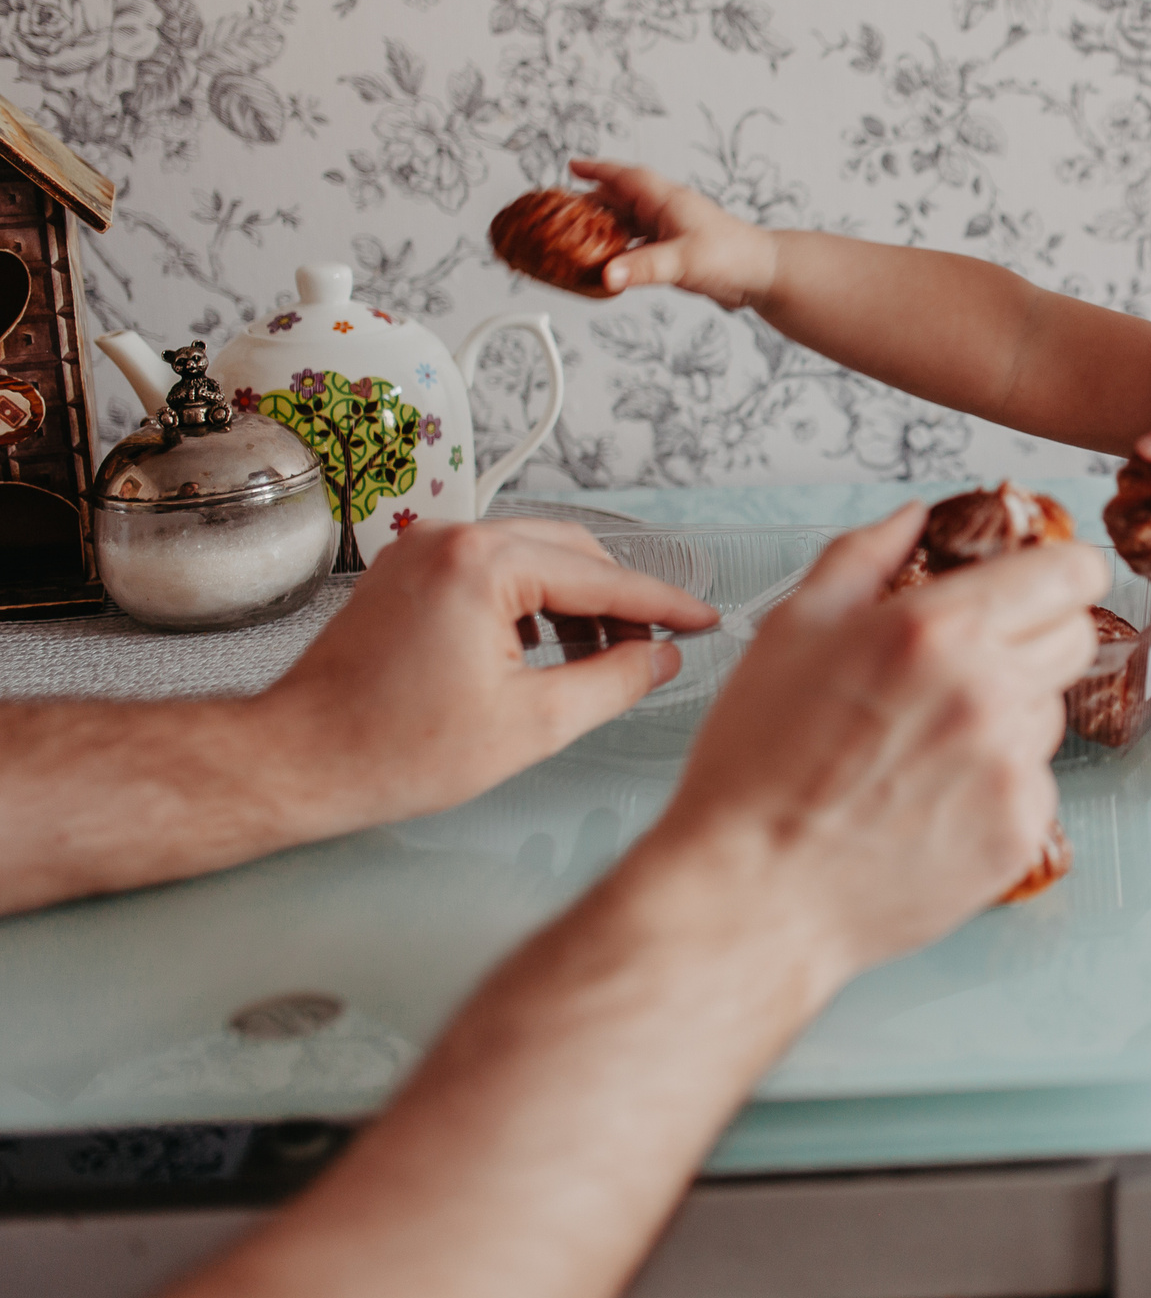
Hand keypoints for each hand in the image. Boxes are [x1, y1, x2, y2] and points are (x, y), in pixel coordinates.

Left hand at [265, 520, 718, 829]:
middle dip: (618, 603)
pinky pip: (491, 569)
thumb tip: (661, 657)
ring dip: (574, 602)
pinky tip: (540, 651)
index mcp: (486, 564)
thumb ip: (616, 681)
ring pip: (532, 557)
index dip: (664, 606)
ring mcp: (421, 549)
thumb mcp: (535, 723)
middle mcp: (451, 538)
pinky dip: (529, 602)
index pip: (604, 579)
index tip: (705, 620)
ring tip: (595, 660)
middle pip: (571, 553)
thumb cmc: (397, 748)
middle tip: (649, 653)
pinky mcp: (405, 572)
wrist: (299, 760)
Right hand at [567, 158, 779, 310]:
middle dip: (593, 203)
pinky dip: (622, 252)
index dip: (598, 170)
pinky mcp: (675, 252)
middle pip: (621, 200)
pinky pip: (639, 246)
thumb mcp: (681, 261)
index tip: (573, 166)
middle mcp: (666, 211)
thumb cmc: (733, 256)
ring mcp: (671, 231)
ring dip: (606, 229)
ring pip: (629, 224)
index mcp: (666, 200)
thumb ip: (643, 267)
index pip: (626, 177)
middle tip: (564, 211)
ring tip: (579, 238)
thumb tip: (606, 274)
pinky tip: (610, 264)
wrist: (763, 276)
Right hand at [647, 503, 1104, 982]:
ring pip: (1051, 714)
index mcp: (936, 630)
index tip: (1043, 584)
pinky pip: (1035, 785)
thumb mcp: (790, 631)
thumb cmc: (758, 766)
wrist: (753, 892)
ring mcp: (1011, 768)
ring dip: (1010, 716)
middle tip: (970, 666)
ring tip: (925, 747)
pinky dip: (996, 786)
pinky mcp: (1019, 832)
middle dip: (1035, 637)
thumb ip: (864, 556)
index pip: (1071, 573)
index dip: (1061, 572)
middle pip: (1076, 637)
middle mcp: (988, 693)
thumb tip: (915, 517)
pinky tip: (931, 801)